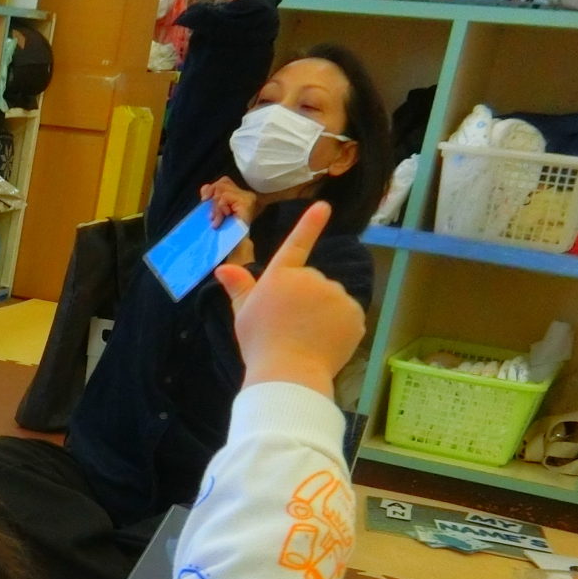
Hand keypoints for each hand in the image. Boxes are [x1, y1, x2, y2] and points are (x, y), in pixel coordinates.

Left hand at [202, 176, 260, 229]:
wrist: (234, 247)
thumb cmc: (225, 232)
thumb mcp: (215, 211)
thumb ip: (211, 198)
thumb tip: (205, 187)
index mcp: (240, 196)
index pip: (224, 181)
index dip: (212, 188)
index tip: (204, 200)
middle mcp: (246, 195)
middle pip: (222, 183)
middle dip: (212, 200)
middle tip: (212, 217)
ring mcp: (248, 198)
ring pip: (222, 190)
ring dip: (216, 207)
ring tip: (218, 220)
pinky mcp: (246, 202)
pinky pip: (226, 196)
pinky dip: (221, 207)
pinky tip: (225, 217)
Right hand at [216, 200, 365, 396]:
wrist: (289, 372)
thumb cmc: (260, 343)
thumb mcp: (243, 315)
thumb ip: (239, 288)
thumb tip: (223, 268)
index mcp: (281, 276)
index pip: (296, 244)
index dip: (309, 224)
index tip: (324, 206)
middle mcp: (311, 278)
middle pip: (311, 284)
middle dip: (305, 300)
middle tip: (289, 326)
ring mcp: (335, 294)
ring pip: (330, 301)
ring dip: (322, 314)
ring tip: (306, 339)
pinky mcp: (354, 313)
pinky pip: (347, 317)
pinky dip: (338, 328)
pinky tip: (323, 344)